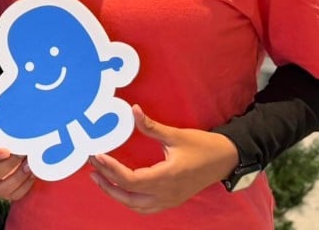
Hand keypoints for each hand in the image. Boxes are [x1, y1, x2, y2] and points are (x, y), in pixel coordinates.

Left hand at [88, 104, 238, 213]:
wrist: (226, 160)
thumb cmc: (203, 146)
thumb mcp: (177, 135)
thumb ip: (152, 126)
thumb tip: (133, 110)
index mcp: (166, 177)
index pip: (130, 180)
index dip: (110, 169)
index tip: (96, 156)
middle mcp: (166, 194)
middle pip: (128, 198)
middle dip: (107, 184)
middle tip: (92, 168)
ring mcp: (170, 200)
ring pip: (136, 207)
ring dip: (117, 195)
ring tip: (101, 179)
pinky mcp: (172, 200)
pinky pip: (146, 208)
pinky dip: (130, 201)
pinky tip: (121, 188)